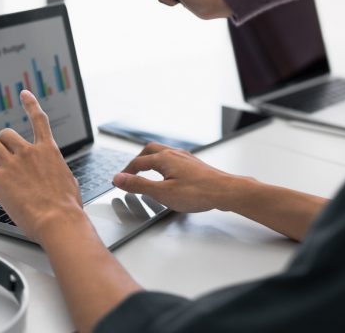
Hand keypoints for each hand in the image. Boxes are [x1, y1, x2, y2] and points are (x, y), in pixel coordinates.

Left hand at [0, 90, 84, 243]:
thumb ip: (58, 173)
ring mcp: (13, 164)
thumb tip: (59, 178)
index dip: (30, 104)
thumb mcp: (69, 182)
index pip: (39, 119)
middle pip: (5, 134)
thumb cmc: (67, 207)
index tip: (24, 94)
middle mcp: (29, 153)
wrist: (58, 220)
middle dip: (0, 145)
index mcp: (49, 151)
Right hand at [113, 142, 245, 212]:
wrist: (225, 191)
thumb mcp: (162, 193)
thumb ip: (139, 185)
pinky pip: (174, 158)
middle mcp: (175, 154)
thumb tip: (119, 179)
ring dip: (150, 159)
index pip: (138, 163)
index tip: (118, 181)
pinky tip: (168, 174)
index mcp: (164, 158)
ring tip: (146, 170)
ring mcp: (186, 158)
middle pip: (149, 151)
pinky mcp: (195, 165)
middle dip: (137, 160)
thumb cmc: (198, 192)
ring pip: (163, 153)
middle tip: (130, 171)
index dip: (126, 172)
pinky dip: (163, 163)